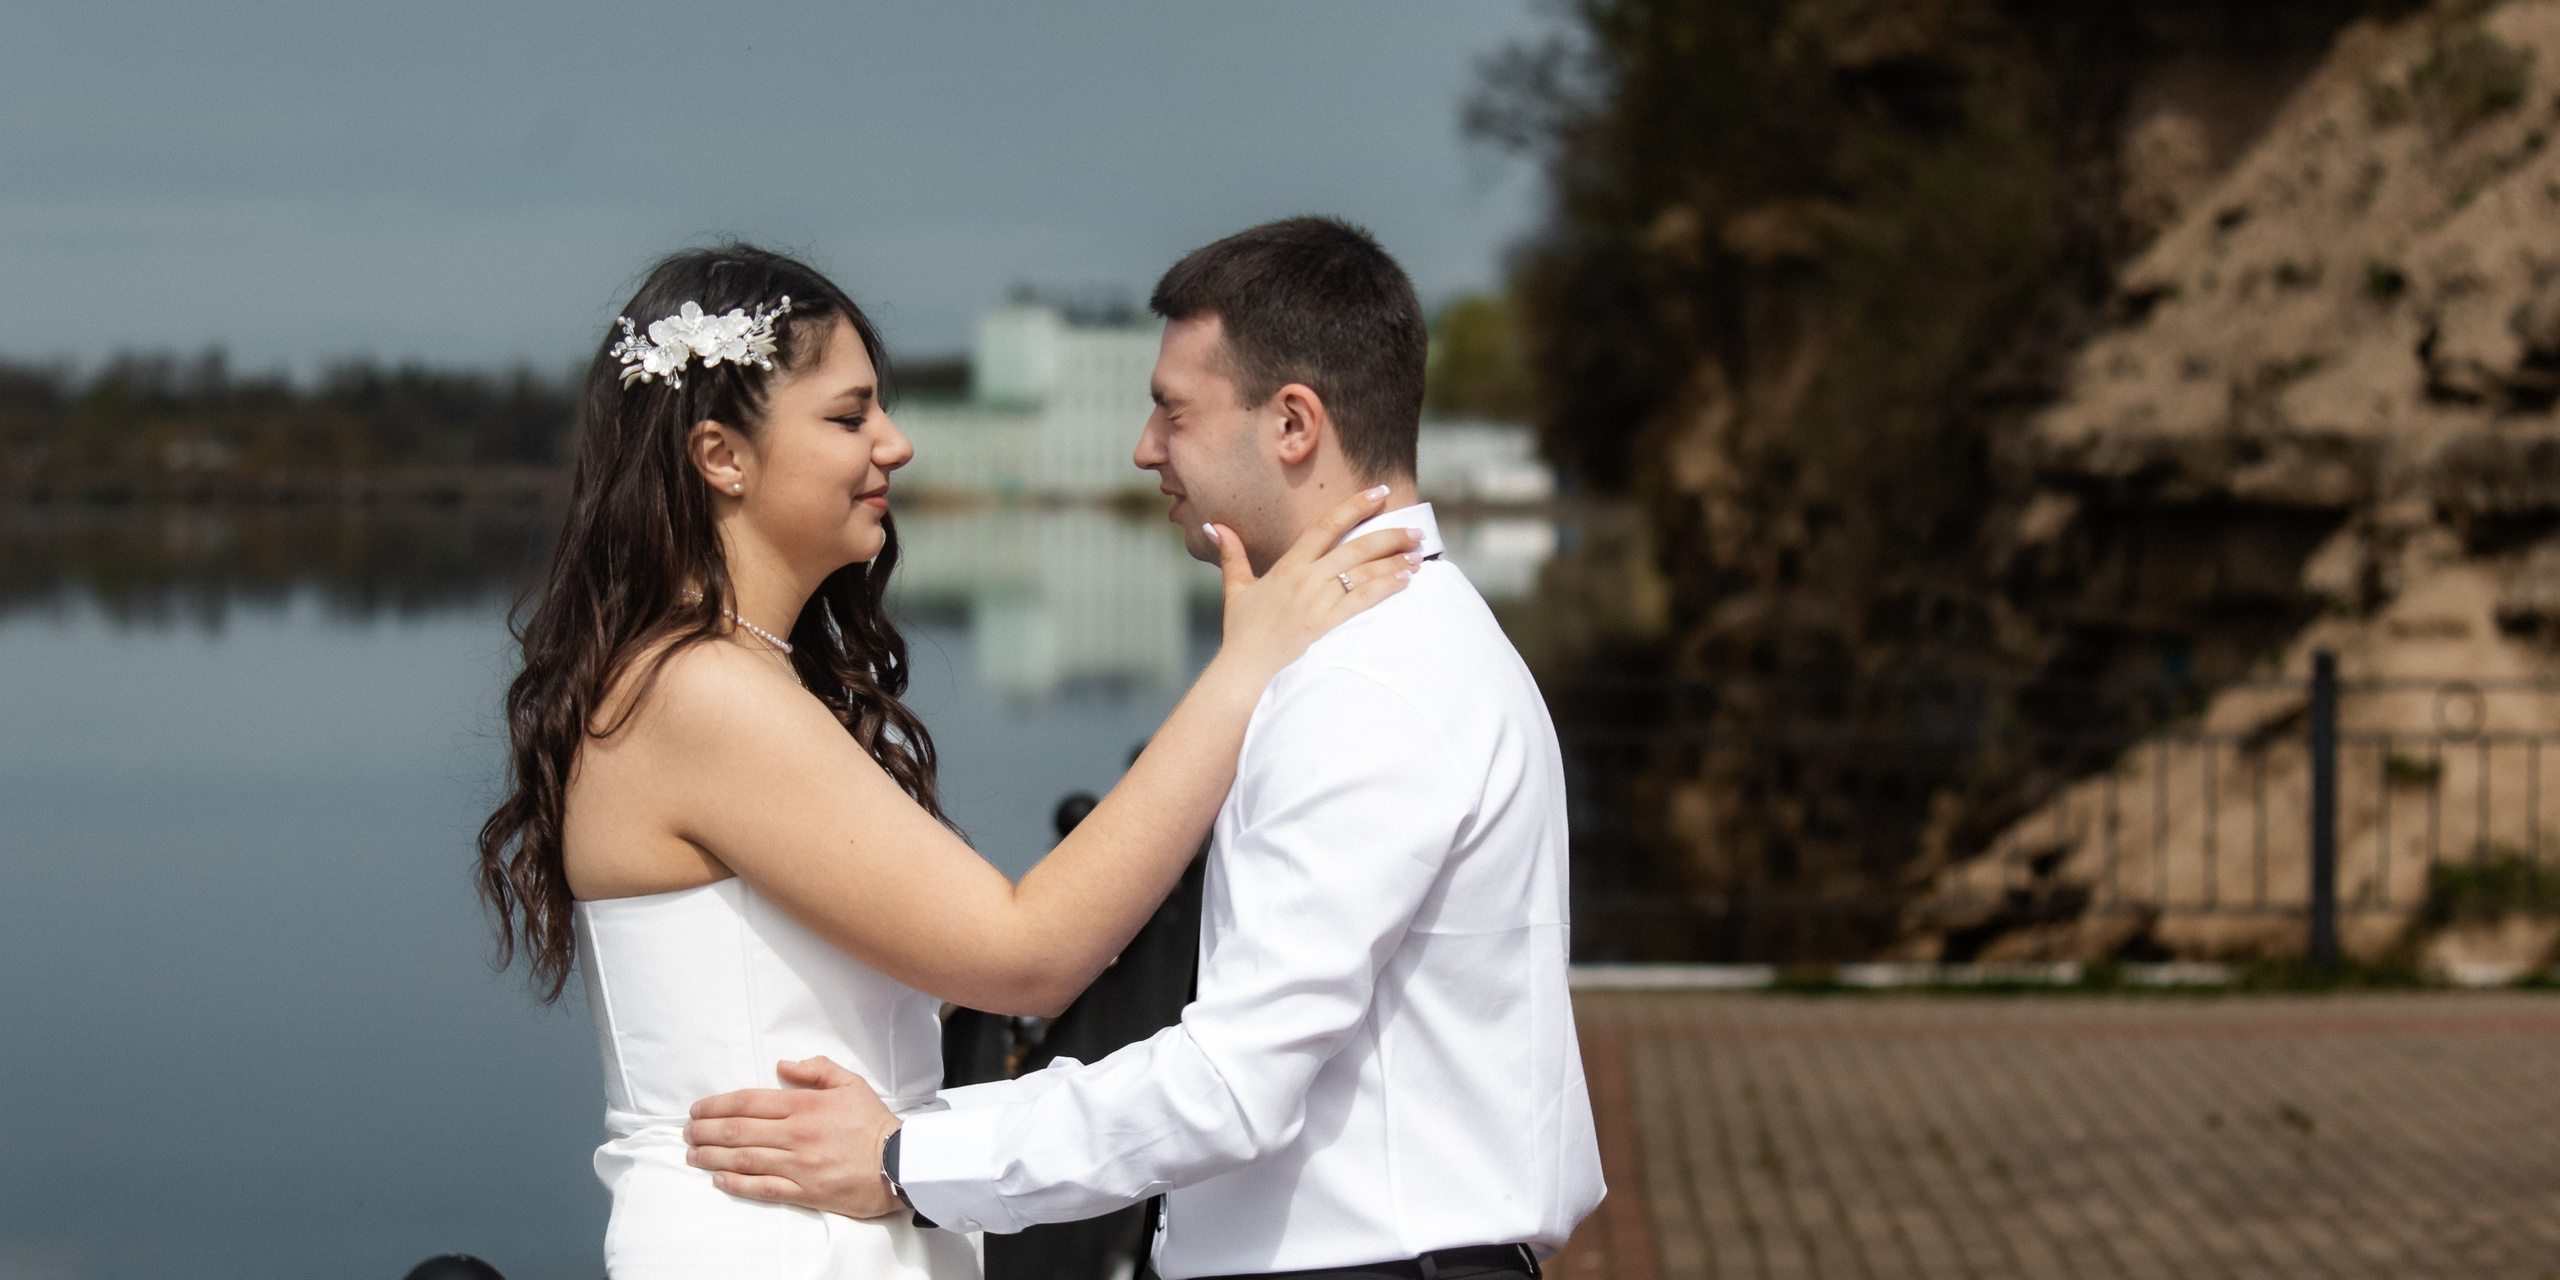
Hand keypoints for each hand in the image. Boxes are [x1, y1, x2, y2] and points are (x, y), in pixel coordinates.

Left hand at [685, 1056, 902, 1218]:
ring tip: (692, 1155)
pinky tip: (719, 1180)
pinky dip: (736, 1185)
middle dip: (705, 1132)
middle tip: (686, 1133)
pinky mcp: (805, 1191)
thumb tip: (782, 1064)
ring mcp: (799, 1165)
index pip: (749, 1102)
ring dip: (712, 1158)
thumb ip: (817, 1069)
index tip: (697, 1110)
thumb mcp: (851, 1083)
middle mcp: (797, 1134)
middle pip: (738, 1131)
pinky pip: (763, 1188)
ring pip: (744, 1160)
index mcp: (805, 1105)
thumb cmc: (874, 1123)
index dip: (717, 1105)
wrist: (901, 1164)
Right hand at [1211, 485, 1419, 678]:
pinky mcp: (1328, 626)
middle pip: (1356, 546)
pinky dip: (1387, 587)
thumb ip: (1231, 555)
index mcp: (1287, 567)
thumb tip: (1215, 526)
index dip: (1354, 506)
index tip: (1379, 492)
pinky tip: (1406, 580)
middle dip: (1390, 535)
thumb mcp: (1235, 590)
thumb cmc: (1242, 636)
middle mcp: (1306, 580)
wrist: (1244, 674)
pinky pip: (1364, 599)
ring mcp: (1318, 603)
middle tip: (1417, 531)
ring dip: (1396, 562)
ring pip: (1364, 571)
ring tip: (1419, 555)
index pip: (1325, 526)